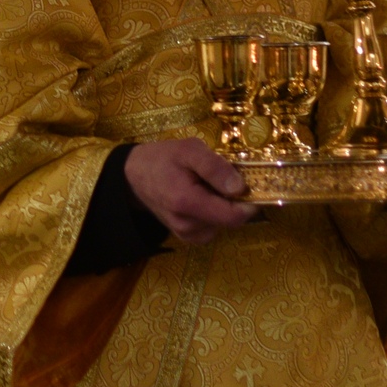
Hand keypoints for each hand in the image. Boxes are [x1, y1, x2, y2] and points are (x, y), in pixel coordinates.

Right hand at [124, 138, 257, 245]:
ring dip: (223, 206)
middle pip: (230, 220)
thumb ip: (215, 167)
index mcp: (188, 203)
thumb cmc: (163, 159)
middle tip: (224, 178)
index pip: (233, 217)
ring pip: (222, 224)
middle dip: (234, 201)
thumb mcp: (189, 150)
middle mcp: (187, 226)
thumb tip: (240, 188)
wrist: (134, 176)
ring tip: (208, 186)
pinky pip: (212, 227)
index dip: (250, 203)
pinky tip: (202, 197)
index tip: (252, 184)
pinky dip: (214, 213)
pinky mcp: (186, 236)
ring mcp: (186, 234)